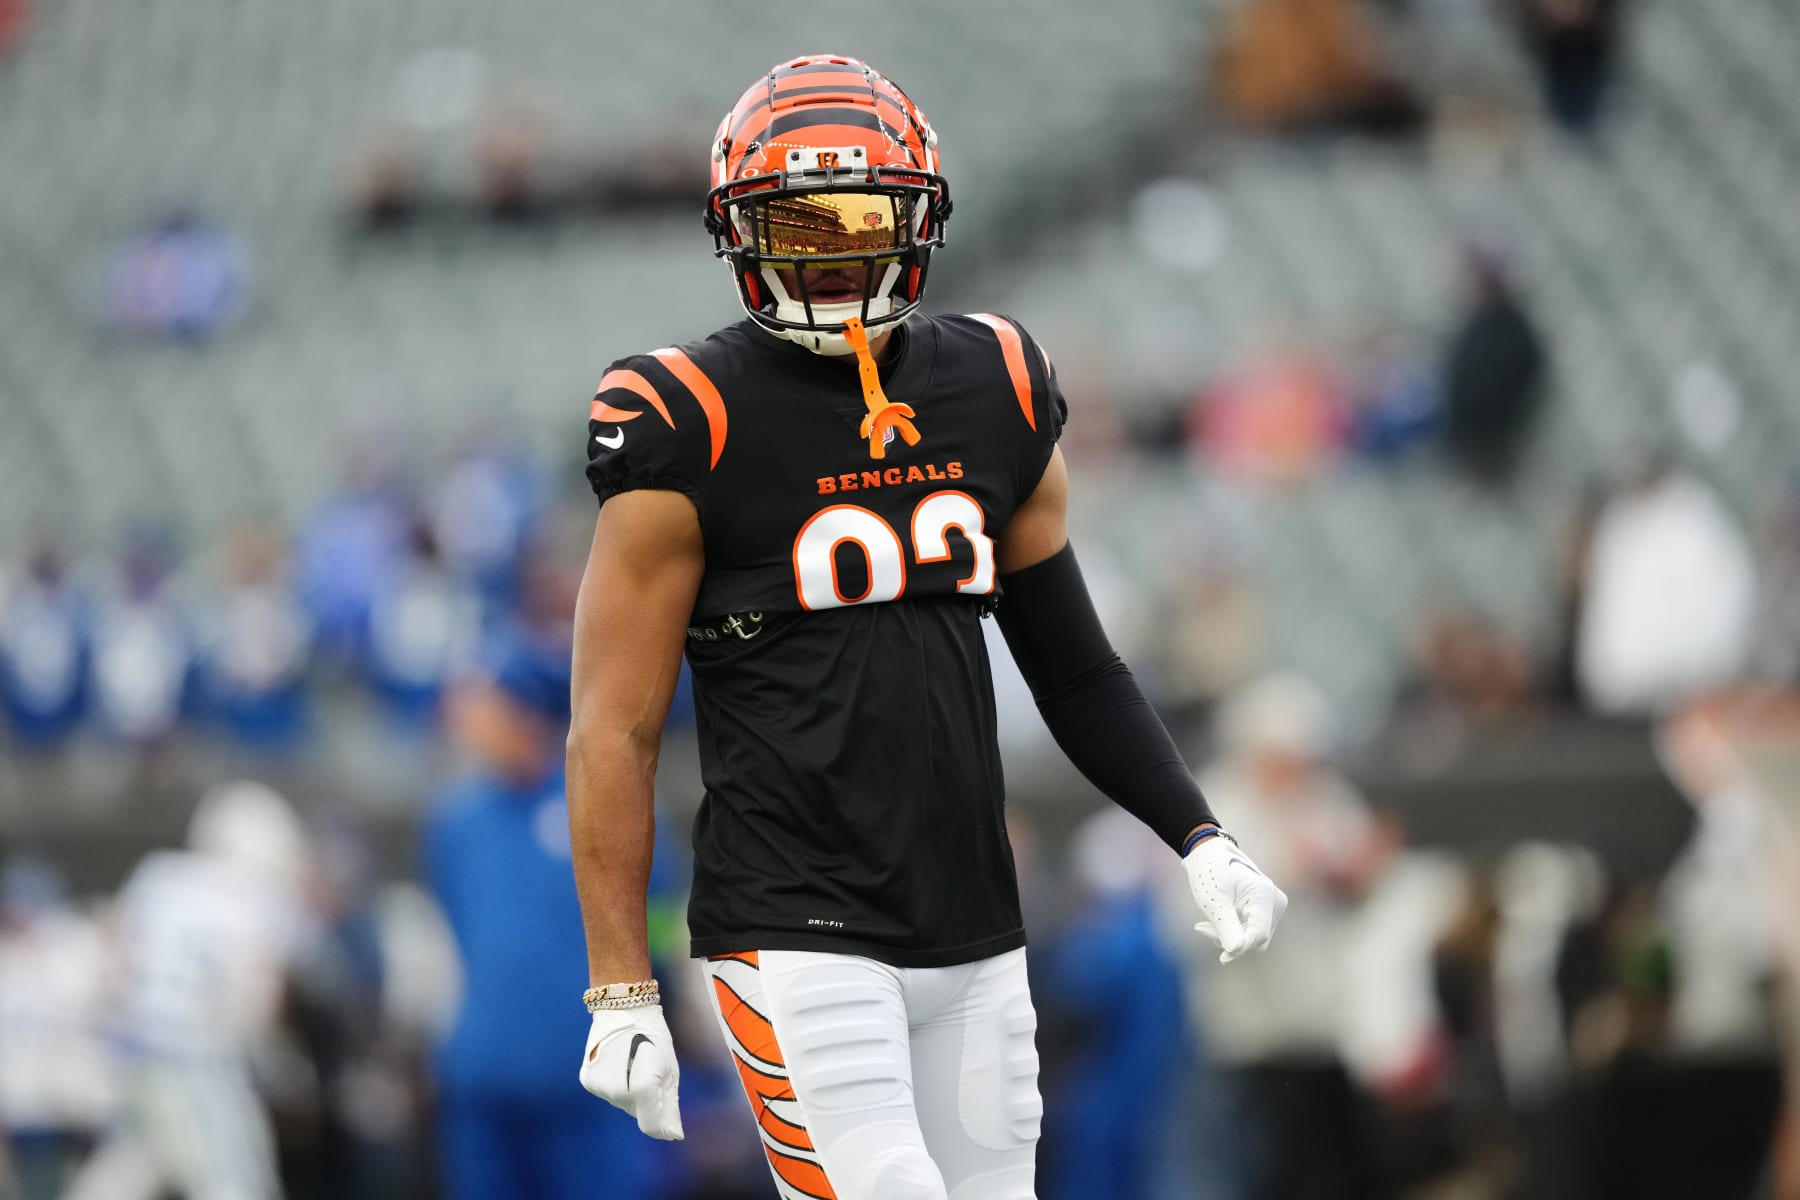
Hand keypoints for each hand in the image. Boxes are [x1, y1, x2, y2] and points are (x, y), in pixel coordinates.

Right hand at [579, 1004, 683, 1139]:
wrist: (623, 1008)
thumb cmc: (653, 1035)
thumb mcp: (670, 1069)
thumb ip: (670, 1106)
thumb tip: (674, 1135)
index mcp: (642, 1086)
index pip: (651, 1125)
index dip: (663, 1123)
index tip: (669, 1113)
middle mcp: (617, 1091)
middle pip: (636, 1113)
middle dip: (648, 1101)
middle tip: (650, 1071)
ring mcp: (599, 1087)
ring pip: (621, 1103)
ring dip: (631, 1093)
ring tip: (633, 1064)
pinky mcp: (587, 1080)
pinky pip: (608, 1093)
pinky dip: (617, 1086)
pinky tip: (619, 1064)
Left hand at [1184, 833, 1287, 963]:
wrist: (1210, 855)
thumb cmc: (1210, 872)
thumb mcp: (1213, 900)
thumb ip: (1226, 925)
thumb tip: (1235, 950)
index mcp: (1264, 894)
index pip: (1258, 934)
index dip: (1240, 948)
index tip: (1222, 959)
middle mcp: (1275, 901)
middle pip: (1257, 939)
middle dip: (1230, 939)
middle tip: (1201, 928)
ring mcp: (1272, 906)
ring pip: (1254, 938)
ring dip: (1229, 936)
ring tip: (1203, 924)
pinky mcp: (1265, 911)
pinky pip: (1252, 932)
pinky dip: (1232, 932)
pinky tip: (1214, 923)